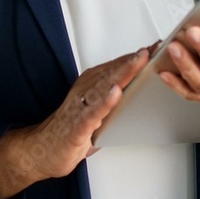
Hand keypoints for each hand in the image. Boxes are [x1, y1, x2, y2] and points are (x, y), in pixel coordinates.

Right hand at [0, 47, 148, 198]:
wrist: (42, 152)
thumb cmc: (71, 131)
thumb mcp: (98, 113)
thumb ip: (116, 102)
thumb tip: (142, 96)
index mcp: (91, 85)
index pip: (117, 66)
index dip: (137, 57)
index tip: (157, 46)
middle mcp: (85, 90)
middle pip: (114, 71)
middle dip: (136, 59)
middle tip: (155, 47)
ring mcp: (80, 106)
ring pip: (105, 85)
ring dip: (125, 72)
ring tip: (141, 60)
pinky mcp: (77, 125)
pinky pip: (93, 111)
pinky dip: (106, 101)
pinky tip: (117, 93)